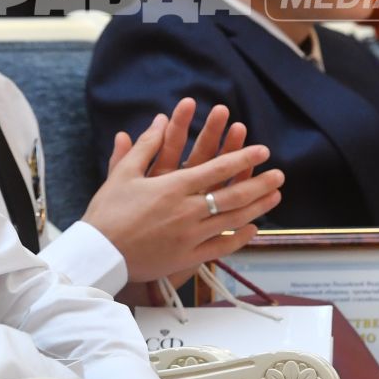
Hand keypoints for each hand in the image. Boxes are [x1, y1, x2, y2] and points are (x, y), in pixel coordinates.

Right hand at [87, 100, 284, 282]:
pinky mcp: (186, 258)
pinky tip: (253, 228)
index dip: (242, 158)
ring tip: (275, 197)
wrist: (98, 254)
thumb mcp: (123, 174)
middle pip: (232, 195)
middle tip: (280, 174)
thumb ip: (146, 146)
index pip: (216, 169)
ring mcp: (189, 237)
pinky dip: (239, 237)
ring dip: (257, 207)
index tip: (261, 150)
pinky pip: (220, 247)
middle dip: (259, 183)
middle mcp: (186, 211)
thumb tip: (160, 120)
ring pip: (231, 220)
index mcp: (172, 187)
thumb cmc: (107, 212)